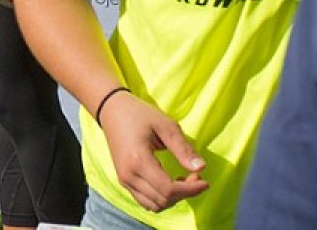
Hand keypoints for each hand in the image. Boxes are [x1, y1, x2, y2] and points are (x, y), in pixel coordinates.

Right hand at [99, 90, 208, 212]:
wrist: (112, 111)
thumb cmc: (139, 115)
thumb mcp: (165, 126)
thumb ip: (183, 149)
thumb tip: (201, 168)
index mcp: (138, 161)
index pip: (169, 189)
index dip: (191, 189)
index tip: (205, 180)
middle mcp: (129, 175)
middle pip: (163, 200)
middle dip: (185, 193)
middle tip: (195, 175)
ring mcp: (124, 180)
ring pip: (154, 205)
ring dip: (173, 198)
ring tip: (183, 180)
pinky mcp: (124, 180)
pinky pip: (145, 201)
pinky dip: (161, 198)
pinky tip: (169, 183)